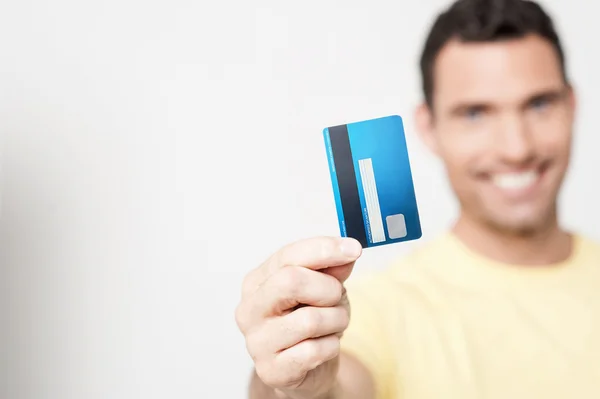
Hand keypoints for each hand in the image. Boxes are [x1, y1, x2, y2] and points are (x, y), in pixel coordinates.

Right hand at [235, 236, 361, 398]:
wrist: (304, 370)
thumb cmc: (309, 323)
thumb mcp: (322, 289)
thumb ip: (332, 269)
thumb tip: (348, 251)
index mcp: (257, 282)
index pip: (288, 256)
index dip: (324, 249)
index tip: (354, 249)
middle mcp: (249, 309)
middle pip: (292, 282)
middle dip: (328, 289)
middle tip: (337, 297)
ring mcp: (256, 342)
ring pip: (310, 319)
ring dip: (336, 320)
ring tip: (334, 325)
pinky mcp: (271, 370)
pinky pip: (314, 351)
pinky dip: (331, 346)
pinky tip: (324, 347)